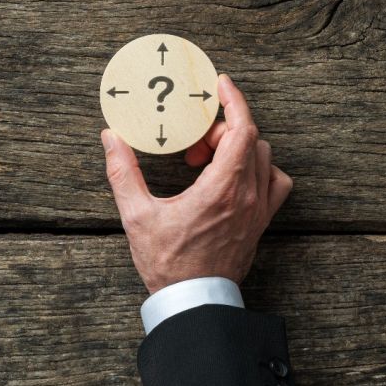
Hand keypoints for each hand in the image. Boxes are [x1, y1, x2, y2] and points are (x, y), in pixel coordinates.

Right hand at [101, 74, 292, 293]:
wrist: (193, 301)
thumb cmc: (168, 263)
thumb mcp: (137, 215)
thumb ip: (123, 172)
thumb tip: (112, 138)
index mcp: (221, 189)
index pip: (242, 130)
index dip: (233, 100)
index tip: (221, 84)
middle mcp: (248, 196)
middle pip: (250, 139)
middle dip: (221, 129)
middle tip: (193, 146)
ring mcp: (259, 210)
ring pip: (265, 158)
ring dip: (239, 148)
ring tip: (208, 163)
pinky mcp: (261, 223)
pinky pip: (274, 183)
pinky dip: (260, 170)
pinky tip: (234, 179)